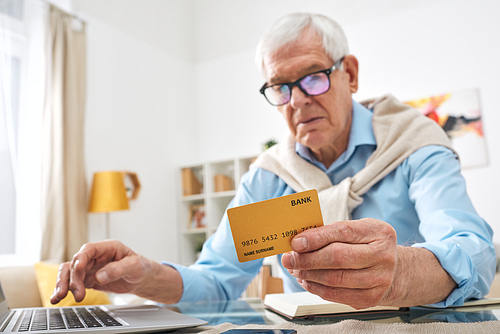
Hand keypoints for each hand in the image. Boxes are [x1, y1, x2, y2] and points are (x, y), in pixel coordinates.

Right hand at [51, 240, 182, 304]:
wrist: (143, 278)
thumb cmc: (141, 268)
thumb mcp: (134, 266)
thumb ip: (118, 269)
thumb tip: (100, 276)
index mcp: (107, 248)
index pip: (88, 249)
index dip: (81, 259)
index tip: (78, 270)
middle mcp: (96, 256)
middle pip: (76, 263)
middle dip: (71, 277)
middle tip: (75, 292)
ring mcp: (91, 268)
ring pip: (69, 272)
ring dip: (62, 284)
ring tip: (59, 297)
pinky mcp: (89, 279)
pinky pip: (73, 283)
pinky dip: (63, 289)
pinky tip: (57, 298)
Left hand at [282, 218, 455, 307]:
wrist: (396, 271)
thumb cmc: (369, 246)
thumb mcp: (358, 230)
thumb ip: (332, 232)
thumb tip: (300, 241)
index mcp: (379, 232)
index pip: (342, 232)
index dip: (316, 238)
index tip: (296, 242)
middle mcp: (383, 256)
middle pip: (337, 258)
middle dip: (307, 259)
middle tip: (289, 259)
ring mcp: (379, 280)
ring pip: (334, 279)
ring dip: (308, 275)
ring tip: (295, 269)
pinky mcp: (370, 299)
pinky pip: (336, 295)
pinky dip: (316, 288)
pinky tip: (306, 280)